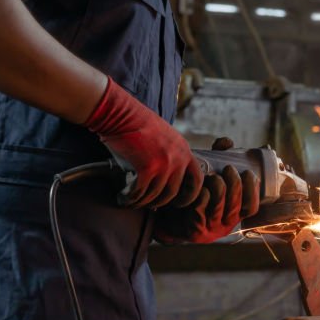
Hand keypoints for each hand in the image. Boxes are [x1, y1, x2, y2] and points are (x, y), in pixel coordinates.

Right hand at [83, 77, 202, 208]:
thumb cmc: (137, 125)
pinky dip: (131, 198)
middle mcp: (178, 158)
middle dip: (160, 202)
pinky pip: (141, 192)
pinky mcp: (148, 167)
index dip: (189, 195)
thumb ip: (169, 156)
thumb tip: (164, 181)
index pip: (197, 179)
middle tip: (148, 205)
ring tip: (131, 202)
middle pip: (173, 192)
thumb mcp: (164, 138)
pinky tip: (123, 198)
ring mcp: (165, 163)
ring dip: (142, 202)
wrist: (121, 113)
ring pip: (156, 195)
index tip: (177, 202)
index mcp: (184, 150)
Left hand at [154, 137, 261, 243]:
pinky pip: (201, 209)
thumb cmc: (193, 192)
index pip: (251, 207)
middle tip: (228, 169)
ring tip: (213, 176)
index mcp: (233, 214)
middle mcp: (225, 225)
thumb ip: (220, 157)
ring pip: (219, 206)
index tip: (247, 173)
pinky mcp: (194, 231)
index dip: (252, 190)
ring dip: (218, 187)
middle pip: (236, 205)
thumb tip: (226, 143)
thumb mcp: (210, 175)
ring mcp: (210, 230)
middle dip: (235, 184)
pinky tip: (199, 187)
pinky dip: (201, 195)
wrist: (167, 214)